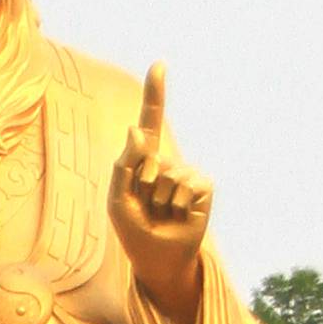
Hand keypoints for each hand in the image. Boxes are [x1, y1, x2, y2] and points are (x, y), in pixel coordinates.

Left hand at [105, 62, 212, 320]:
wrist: (156, 259)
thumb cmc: (134, 230)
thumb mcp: (118, 199)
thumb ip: (124, 164)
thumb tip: (136, 129)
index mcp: (143, 159)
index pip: (150, 120)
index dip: (155, 92)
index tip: (159, 65)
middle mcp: (166, 161)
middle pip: (150, 158)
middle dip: (142, 186)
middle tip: (146, 208)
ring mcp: (186, 173)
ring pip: (168, 175)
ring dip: (159, 201)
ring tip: (162, 214)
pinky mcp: (203, 187)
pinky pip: (188, 185)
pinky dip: (178, 204)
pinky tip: (179, 215)